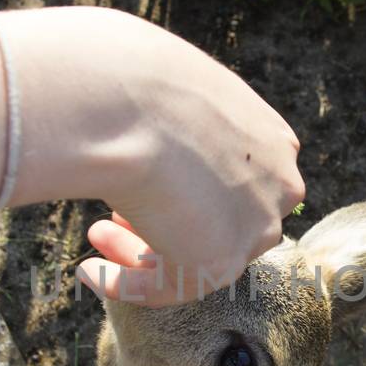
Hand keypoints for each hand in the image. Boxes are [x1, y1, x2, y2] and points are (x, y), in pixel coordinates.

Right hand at [69, 12, 303, 303]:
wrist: (127, 102)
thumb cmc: (133, 79)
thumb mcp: (169, 87)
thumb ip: (172, 119)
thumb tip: (139, 122)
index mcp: (272, 139)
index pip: (233, 178)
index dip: (184, 186)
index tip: (141, 183)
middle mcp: (276, 185)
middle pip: (217, 220)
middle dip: (164, 219)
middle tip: (114, 216)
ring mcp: (255, 226)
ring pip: (195, 254)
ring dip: (140, 252)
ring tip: (96, 236)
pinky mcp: (219, 263)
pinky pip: (168, 286)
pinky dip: (126, 284)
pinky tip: (89, 273)